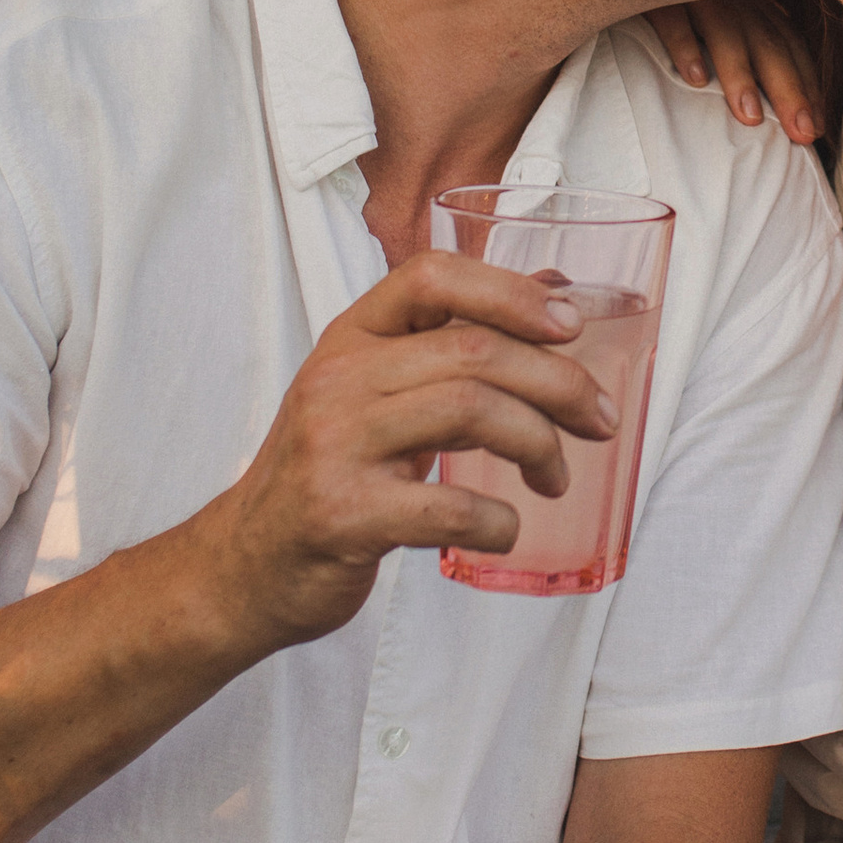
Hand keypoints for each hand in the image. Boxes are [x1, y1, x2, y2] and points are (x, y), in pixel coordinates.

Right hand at [208, 253, 617, 645]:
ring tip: (554, 477)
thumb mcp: (375, 391)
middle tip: (598, 421)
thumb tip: (554, 290)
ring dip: (538, 445)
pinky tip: (504, 529)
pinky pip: (448, 506)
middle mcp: (338, 379)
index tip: (571, 323)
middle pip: (474, 350)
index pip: (431, 276)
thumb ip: (452, 344)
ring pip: (471, 411)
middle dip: (559, 382)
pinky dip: (497, 520)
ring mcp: (336, 446)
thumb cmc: (328, 474)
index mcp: (351, 338)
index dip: (511, 291)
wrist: (244, 565)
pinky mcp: (343, 515)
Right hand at [646, 0, 824, 143]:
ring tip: (752, 118)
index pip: (788, 43)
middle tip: (805, 133)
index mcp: (750, 2)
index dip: (807, 84)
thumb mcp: (718, 9)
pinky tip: (694, 78)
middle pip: (768, 43)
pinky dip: (684, 45)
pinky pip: (672, 17)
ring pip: (725, 31)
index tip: (819, 126)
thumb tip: (763, 104)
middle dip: (790, 89)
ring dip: (741, 74)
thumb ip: (744, 41)